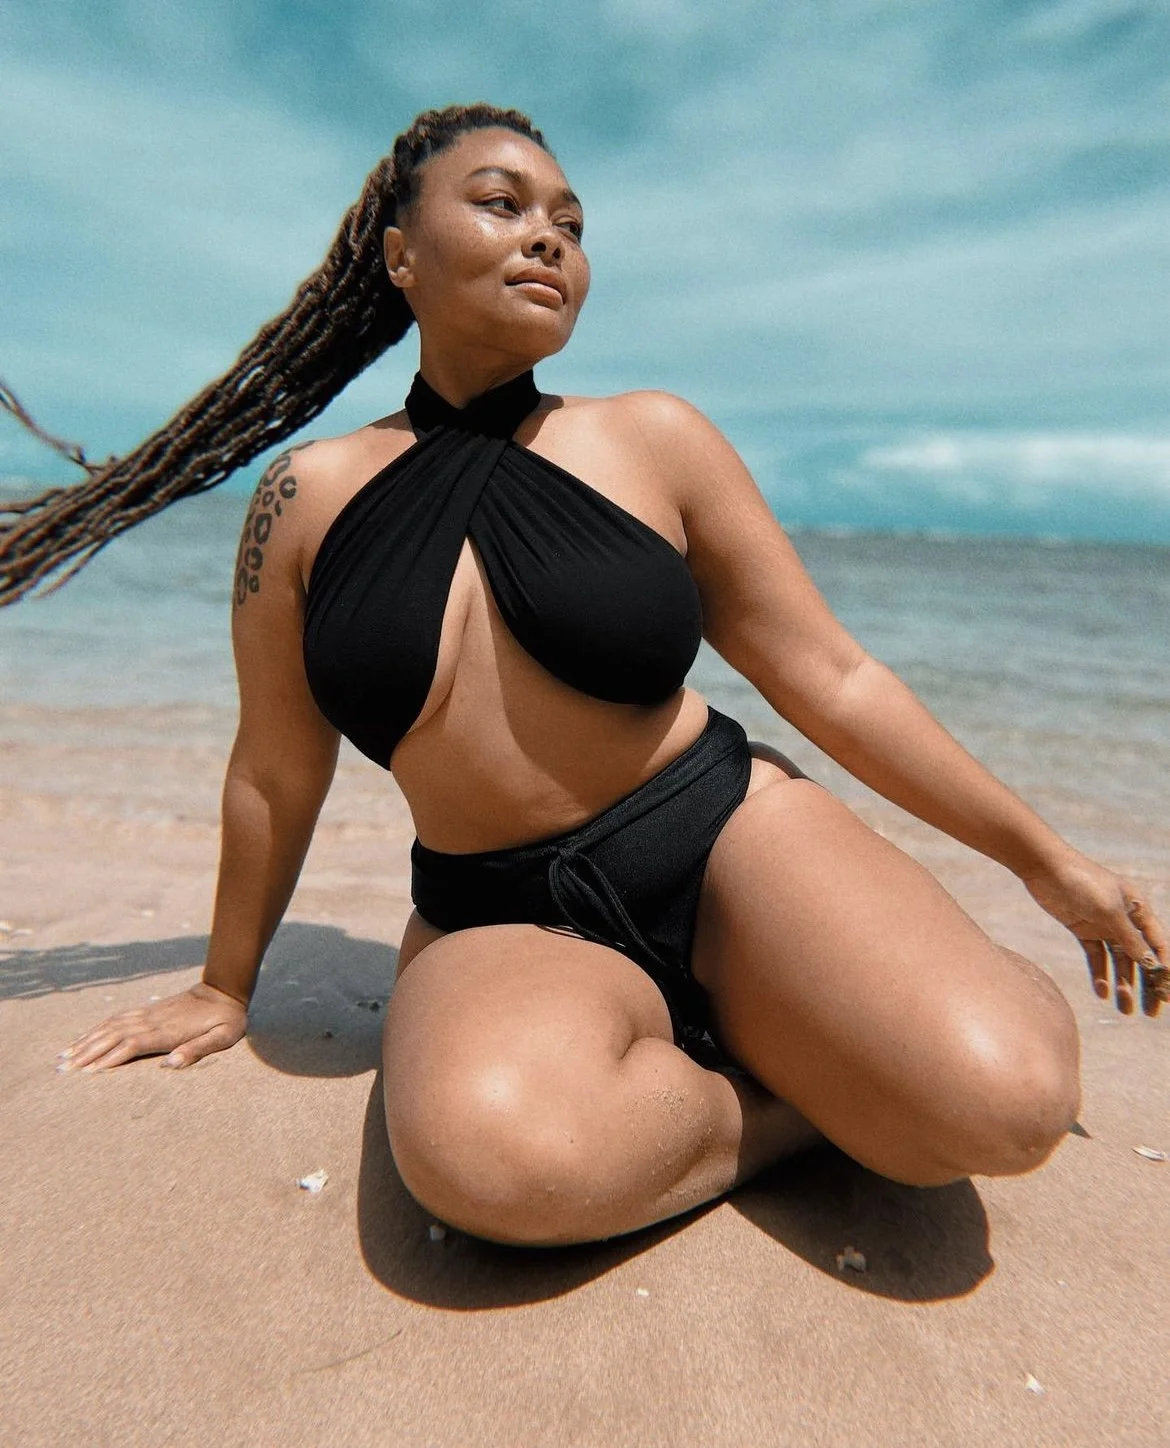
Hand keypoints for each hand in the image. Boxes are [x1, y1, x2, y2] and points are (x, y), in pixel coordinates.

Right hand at [57, 981, 247, 1072]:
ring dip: (86, 1041)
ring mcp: (147, 1014)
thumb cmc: (226, 1020)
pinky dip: (96, 1029)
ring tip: (64, 1057)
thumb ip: (198, 1049)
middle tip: (63, 1071)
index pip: (132, 1045)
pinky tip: (84, 1038)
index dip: (110, 1058)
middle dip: (87, 1053)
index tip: (88, 1074)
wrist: (223, 990)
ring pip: (109, 1027)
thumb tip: (172, 1064)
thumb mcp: (222, 1037)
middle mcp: (152, 1021)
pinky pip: (116, 1019)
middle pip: (113, 1037)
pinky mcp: (146, 1010)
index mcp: (168, 1031)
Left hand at [1021, 849, 1167, 1015]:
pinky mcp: (1083, 929)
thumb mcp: (1109, 910)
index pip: (1159, 944)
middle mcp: (1125, 919)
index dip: (1165, 969)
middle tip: (1150, 1012)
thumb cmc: (1082, 881)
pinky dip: (1099, 974)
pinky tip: (1102, 993)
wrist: (1045, 868)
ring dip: (1123, 985)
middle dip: (1147, 985)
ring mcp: (1103, 925)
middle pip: (1141, 957)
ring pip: (1119, 961)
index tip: (1168, 995)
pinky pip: (1096, 957)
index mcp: (1139, 909)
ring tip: (1125, 1010)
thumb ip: (1129, 938)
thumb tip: (1152, 964)